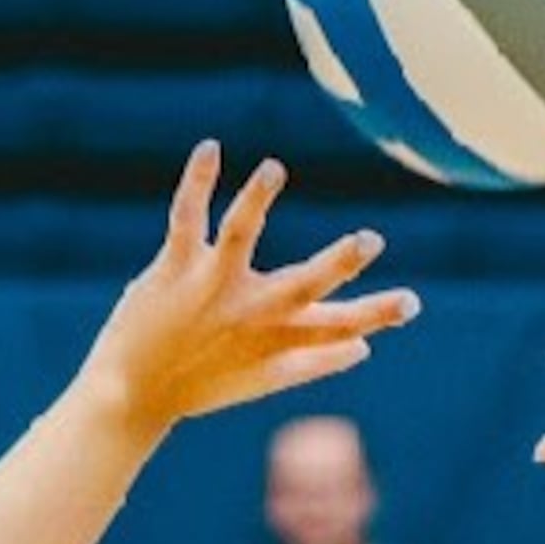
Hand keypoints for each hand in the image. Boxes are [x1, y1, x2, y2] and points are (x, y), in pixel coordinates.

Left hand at [75, 147, 416, 440]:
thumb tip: (364, 348)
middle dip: (337, 263)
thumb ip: (317, 361)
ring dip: (255, 202)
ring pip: (238, 237)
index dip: (377, 315)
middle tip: (370, 241)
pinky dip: (198, 181)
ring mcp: (211, 288)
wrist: (131, 395)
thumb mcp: (264, 378)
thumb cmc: (202, 385)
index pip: (338, 327)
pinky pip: (187, 218)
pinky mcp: (174, 270)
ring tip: (273, 170)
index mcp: (276, 337)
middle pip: (302, 285)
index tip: (413, 303)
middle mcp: (249, 311)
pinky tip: (211, 147)